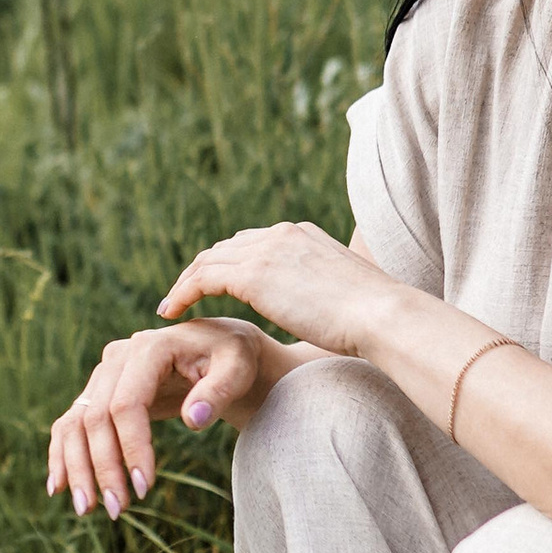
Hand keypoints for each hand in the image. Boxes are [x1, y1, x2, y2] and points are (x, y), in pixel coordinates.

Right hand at [47, 320, 270, 517]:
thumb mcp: (237, 369)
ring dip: (77, 468)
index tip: (145, 487)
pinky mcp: (98, 393)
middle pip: (95, 418)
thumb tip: (195, 420)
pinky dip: (63, 455)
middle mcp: (116, 359)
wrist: (217, 350)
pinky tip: (58, 487)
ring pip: (76, 424)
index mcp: (148, 349)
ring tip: (86, 509)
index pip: (126, 404)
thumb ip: (219, 391)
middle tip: (117, 510)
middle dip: (103, 468)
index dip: (132, 447)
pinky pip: (71, 425)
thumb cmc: (231, 359)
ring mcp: (102, 375)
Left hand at [160, 222, 393, 356]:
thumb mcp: (346, 293)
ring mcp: (267, 251)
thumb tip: (329, 311)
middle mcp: (282, 234)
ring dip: (185, 283)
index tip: (213, 286)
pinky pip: (203, 279)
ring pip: (208, 261)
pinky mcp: (253, 275)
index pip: (252, 244)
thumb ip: (325, 292)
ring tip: (170, 307)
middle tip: (182, 295)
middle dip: (201, 271)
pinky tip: (172, 312)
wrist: (381, 315)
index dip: (228, 265)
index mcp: (303, 234)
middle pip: (226, 248)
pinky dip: (183, 293)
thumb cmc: (374, 318)